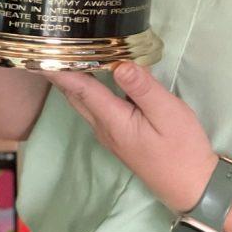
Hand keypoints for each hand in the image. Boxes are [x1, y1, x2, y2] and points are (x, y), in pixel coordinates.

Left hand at [46, 62, 218, 213]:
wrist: (191, 185)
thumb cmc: (182, 148)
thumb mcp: (168, 113)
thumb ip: (142, 88)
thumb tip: (119, 64)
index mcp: (113, 120)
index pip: (80, 88)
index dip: (59, 69)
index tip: (40, 52)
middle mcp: (104, 128)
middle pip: (75, 96)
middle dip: (59, 73)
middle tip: (50, 47)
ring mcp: (110, 135)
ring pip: (83, 104)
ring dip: (71, 82)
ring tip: (66, 57)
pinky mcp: (119, 137)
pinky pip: (94, 108)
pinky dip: (87, 90)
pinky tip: (95, 78)